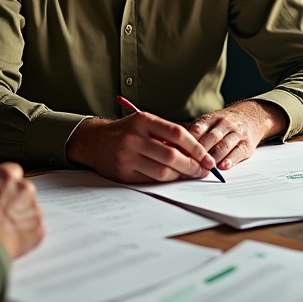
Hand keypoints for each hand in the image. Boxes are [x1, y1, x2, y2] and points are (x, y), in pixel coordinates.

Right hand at [0, 163, 43, 258]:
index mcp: (7, 176)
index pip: (12, 171)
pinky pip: (34, 228)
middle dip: (14, 198)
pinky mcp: (39, 228)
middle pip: (23, 190)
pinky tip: (10, 238)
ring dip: (20, 215)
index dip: (4, 182)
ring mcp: (35, 209)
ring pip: (30, 209)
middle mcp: (25, 188)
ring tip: (2, 229)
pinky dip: (25, 233)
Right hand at [66, 113, 216, 182]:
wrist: (95, 141)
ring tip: (190, 175)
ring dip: (180, 176)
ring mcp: (127, 156)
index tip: (207, 158)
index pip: (178, 134)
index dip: (196, 148)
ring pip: (162, 171)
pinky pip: (150, 180)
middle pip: (172, 156)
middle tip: (203, 171)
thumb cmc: (127, 131)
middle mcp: (134, 137)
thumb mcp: (145, 123)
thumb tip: (197, 151)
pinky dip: (165, 181)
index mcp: (143, 120)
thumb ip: (167, 134)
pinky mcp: (123, 173)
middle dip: (192, 166)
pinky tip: (173, 179)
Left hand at [187, 100, 286, 170]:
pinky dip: (229, 160)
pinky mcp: (246, 144)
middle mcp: (224, 124)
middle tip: (191, 166)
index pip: (197, 130)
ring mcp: (236, 133)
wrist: (252, 116)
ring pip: (223, 146)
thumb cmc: (224, 124)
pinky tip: (223, 166)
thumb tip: (177, 149)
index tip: (181, 155)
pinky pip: (237, 152)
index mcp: (211, 119)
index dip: (188, 144)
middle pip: (210, 139)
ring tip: (205, 169)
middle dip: (200, 153)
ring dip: (213, 159)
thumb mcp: (210, 122)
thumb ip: (196, 134)